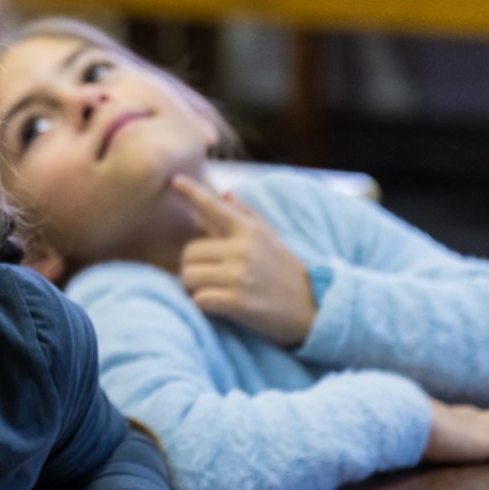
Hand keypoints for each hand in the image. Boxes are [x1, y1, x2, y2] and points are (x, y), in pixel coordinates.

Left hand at [173, 173, 316, 347]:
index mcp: (250, 231)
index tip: (174, 180)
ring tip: (210, 292)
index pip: (214, 208)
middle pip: (189, 253)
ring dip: (193, 288)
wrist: (315, 309)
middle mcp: (244, 249)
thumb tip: (224, 194)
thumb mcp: (271, 238)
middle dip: (191, 267)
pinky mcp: (239, 302)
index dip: (192, 193)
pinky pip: (199, 299)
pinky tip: (216, 307)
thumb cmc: (287, 272)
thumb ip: (246, 216)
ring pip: (189, 276)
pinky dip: (202, 305)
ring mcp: (241, 276)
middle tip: (206, 278)